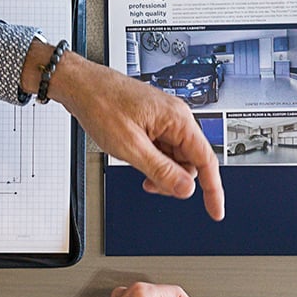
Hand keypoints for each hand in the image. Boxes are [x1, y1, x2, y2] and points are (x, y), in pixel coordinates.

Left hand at [42, 51, 224, 220]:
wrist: (81, 85)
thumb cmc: (101, 104)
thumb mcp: (130, 147)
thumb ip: (160, 170)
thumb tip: (185, 189)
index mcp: (178, 119)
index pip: (206, 160)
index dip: (213, 189)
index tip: (215, 211)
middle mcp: (176, 117)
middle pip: (190, 161)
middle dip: (174, 179)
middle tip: (151, 185)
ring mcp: (164, 118)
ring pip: (175, 156)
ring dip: (161, 170)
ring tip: (137, 168)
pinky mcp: (152, 121)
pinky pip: (162, 148)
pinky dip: (153, 160)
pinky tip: (135, 159)